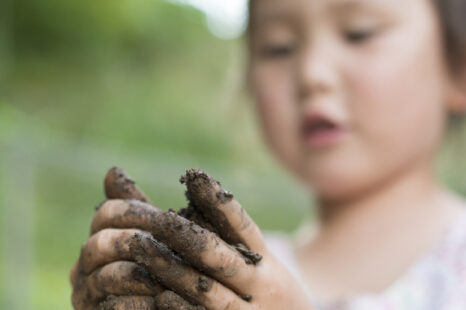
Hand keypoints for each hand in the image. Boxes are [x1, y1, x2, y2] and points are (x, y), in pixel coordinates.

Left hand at [70, 168, 314, 308]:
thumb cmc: (267, 292)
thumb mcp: (260, 265)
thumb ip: (229, 239)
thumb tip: (192, 195)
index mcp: (264, 260)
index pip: (242, 226)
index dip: (219, 202)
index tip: (195, 177)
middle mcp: (258, 284)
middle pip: (221, 257)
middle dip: (186, 236)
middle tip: (157, 218)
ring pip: (208, 290)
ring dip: (172, 269)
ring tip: (141, 247)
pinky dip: (182, 308)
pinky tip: (159, 296)